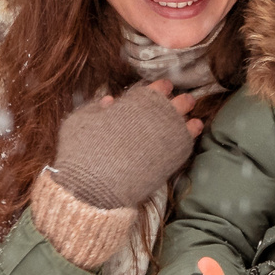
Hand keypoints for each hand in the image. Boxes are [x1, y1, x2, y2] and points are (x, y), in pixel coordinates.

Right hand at [50, 81, 199, 211]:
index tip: (162, 88)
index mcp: (135, 103)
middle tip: (182, 101)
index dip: (160, 88)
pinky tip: (193, 130)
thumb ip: (96, 109)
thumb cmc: (82, 152)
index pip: (156, 88)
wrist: (94, 185)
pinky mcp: (171, 158)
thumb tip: (110, 100)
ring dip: (188, 115)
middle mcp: (154, 116)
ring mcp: (166, 136)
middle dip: (180, 100)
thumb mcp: (80, 123)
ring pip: (186, 119)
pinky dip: (192, 133)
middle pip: (177, 102)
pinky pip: (188, 140)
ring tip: (190, 116)